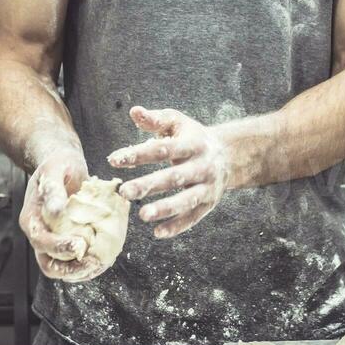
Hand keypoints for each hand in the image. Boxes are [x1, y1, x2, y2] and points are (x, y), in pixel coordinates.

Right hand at [19, 148, 107, 282]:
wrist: (63, 164)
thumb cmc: (57, 164)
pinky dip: (90, 262)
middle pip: (49, 264)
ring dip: (82, 271)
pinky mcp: (68, 241)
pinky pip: (77, 260)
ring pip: (63, 268)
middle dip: (71, 269)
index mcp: (32, 219)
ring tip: (102, 263)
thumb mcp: (54, 170)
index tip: (79, 244)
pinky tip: (106, 256)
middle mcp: (40, 234)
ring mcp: (53, 240)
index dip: (59, 247)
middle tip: (94, 262)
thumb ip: (52, 189)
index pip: (41, 242)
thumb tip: (56, 210)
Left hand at [109, 106, 229, 238]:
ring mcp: (207, 187)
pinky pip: (193, 218)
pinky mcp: (208, 203)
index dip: (139, 154)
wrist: (229, 154)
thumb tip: (134, 111)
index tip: (115, 159)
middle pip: (175, 177)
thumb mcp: (177, 123)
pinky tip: (157, 233)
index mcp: (193, 144)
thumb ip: (155, 120)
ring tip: (142, 215)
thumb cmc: (193, 137)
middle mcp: (202, 166)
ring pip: (186, 200)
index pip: (164, 149)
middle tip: (124, 191)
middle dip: (149, 184)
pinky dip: (177, 226)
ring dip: (165, 208)